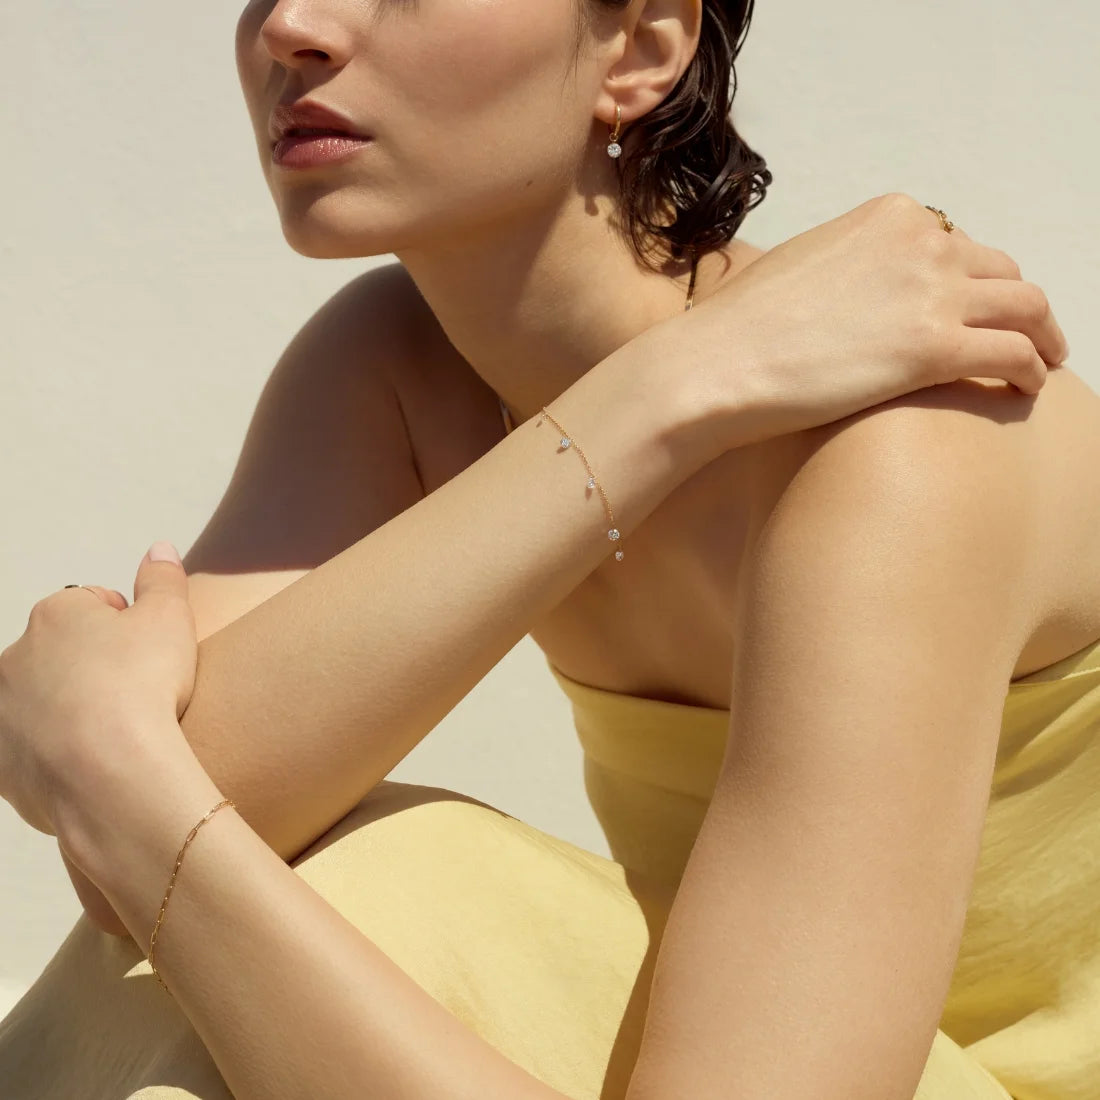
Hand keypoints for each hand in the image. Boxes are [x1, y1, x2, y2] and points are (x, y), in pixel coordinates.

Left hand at [0, 542, 198, 932]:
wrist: (113, 775)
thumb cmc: (141, 689)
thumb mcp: (172, 617)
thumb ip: (164, 579)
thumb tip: (159, 550)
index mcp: (55, 615)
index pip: (94, 605)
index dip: (130, 625)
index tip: (151, 652)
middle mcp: (14, 658)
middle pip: (63, 654)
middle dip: (95, 667)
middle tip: (139, 692)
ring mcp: (3, 714)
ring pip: (45, 703)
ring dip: (74, 710)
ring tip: (120, 732)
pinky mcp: (3, 767)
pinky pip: (36, 754)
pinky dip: (62, 757)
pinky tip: (99, 763)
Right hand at [674, 192, 1069, 449]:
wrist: (717, 364)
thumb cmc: (737, 326)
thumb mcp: (796, 264)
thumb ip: (840, 264)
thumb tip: (844, 291)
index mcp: (888, 217)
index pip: (957, 243)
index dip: (970, 281)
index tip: (971, 309)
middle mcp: (922, 243)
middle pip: (1000, 271)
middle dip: (1013, 304)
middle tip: (1022, 335)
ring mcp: (933, 293)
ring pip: (1028, 307)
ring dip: (1044, 335)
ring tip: (1045, 361)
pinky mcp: (936, 349)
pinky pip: (1016, 354)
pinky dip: (1033, 369)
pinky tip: (1028, 389)